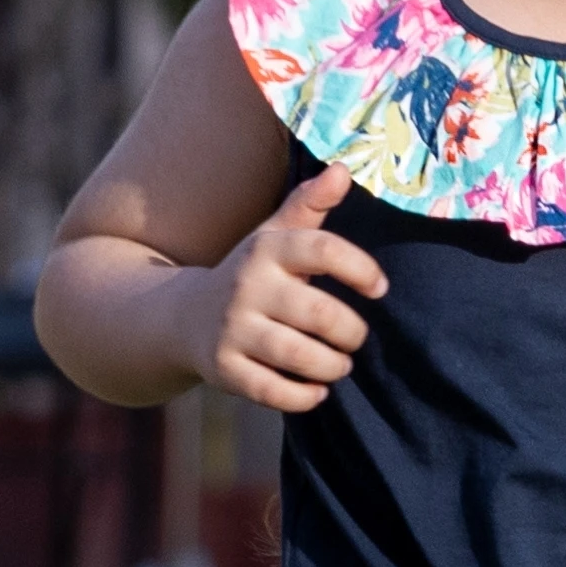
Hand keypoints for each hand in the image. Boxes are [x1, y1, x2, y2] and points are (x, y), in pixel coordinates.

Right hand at [206, 160, 385, 411]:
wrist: (184, 316)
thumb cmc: (251, 275)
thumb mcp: (273, 236)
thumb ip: (309, 206)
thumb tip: (344, 170)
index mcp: (267, 250)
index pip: (322, 250)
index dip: (360, 269)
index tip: (381, 288)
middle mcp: (247, 286)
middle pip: (319, 314)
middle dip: (351, 333)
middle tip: (356, 339)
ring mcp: (233, 329)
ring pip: (301, 357)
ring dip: (334, 366)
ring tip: (340, 364)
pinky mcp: (224, 368)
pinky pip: (275, 392)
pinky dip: (305, 397)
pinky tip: (316, 390)